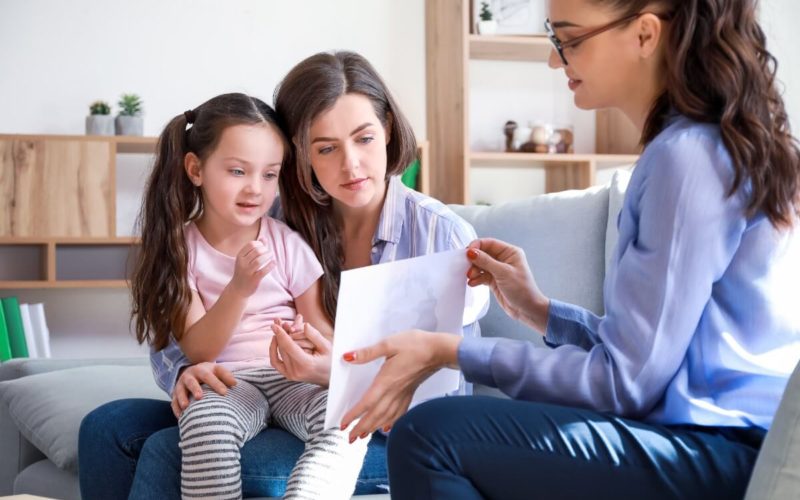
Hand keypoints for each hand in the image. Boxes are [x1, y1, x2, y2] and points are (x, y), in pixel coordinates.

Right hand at [171, 362, 236, 417]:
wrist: (192, 371)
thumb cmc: (209, 373)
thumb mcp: (217, 371)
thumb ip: (226, 376)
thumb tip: (235, 384)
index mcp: (201, 370)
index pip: (208, 376)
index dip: (216, 384)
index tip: (224, 393)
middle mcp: (189, 376)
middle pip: (191, 382)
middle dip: (195, 389)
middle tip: (199, 397)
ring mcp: (180, 385)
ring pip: (179, 391)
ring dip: (182, 399)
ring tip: (186, 407)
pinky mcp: (174, 394)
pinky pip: (173, 402)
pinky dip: (176, 409)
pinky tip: (181, 417)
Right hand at [229, 240, 274, 296]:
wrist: (238, 289)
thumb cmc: (244, 271)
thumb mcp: (246, 259)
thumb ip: (254, 249)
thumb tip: (264, 238)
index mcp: (239, 256)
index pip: (251, 244)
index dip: (260, 243)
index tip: (263, 247)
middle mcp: (242, 263)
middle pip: (256, 251)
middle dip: (265, 250)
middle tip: (268, 253)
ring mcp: (247, 272)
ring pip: (260, 260)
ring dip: (268, 256)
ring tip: (271, 256)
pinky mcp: (254, 279)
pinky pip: (264, 271)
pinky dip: (270, 265)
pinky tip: (274, 263)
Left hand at [270, 320, 331, 386]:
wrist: (330, 377)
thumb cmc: (330, 360)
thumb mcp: (326, 347)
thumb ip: (315, 336)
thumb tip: (305, 325)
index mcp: (306, 364)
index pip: (289, 346)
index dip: (281, 334)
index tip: (274, 324)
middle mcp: (296, 371)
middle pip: (283, 347)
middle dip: (281, 333)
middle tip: (279, 320)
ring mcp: (291, 375)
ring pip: (280, 352)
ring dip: (279, 338)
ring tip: (281, 326)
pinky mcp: (288, 375)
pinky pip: (275, 362)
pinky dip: (273, 351)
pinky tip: (275, 340)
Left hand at [340, 330, 459, 441]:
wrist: (438, 350)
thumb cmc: (415, 344)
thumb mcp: (389, 343)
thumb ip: (368, 352)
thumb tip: (348, 357)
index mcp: (386, 381)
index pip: (367, 402)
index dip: (354, 415)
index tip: (343, 424)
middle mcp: (394, 391)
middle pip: (375, 415)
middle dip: (361, 428)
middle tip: (350, 438)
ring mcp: (403, 394)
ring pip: (386, 416)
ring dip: (373, 428)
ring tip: (363, 436)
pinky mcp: (410, 392)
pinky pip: (399, 412)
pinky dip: (391, 422)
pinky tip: (386, 427)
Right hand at [465, 238, 549, 333]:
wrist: (526, 309)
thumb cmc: (522, 289)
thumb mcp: (503, 273)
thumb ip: (486, 261)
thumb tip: (471, 252)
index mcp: (510, 252)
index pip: (490, 243)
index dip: (477, 246)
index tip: (467, 252)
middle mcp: (504, 259)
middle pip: (483, 254)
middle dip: (474, 260)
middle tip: (467, 267)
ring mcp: (498, 270)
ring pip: (481, 265)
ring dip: (474, 270)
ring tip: (471, 277)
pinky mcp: (494, 280)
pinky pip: (481, 275)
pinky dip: (476, 279)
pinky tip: (473, 283)